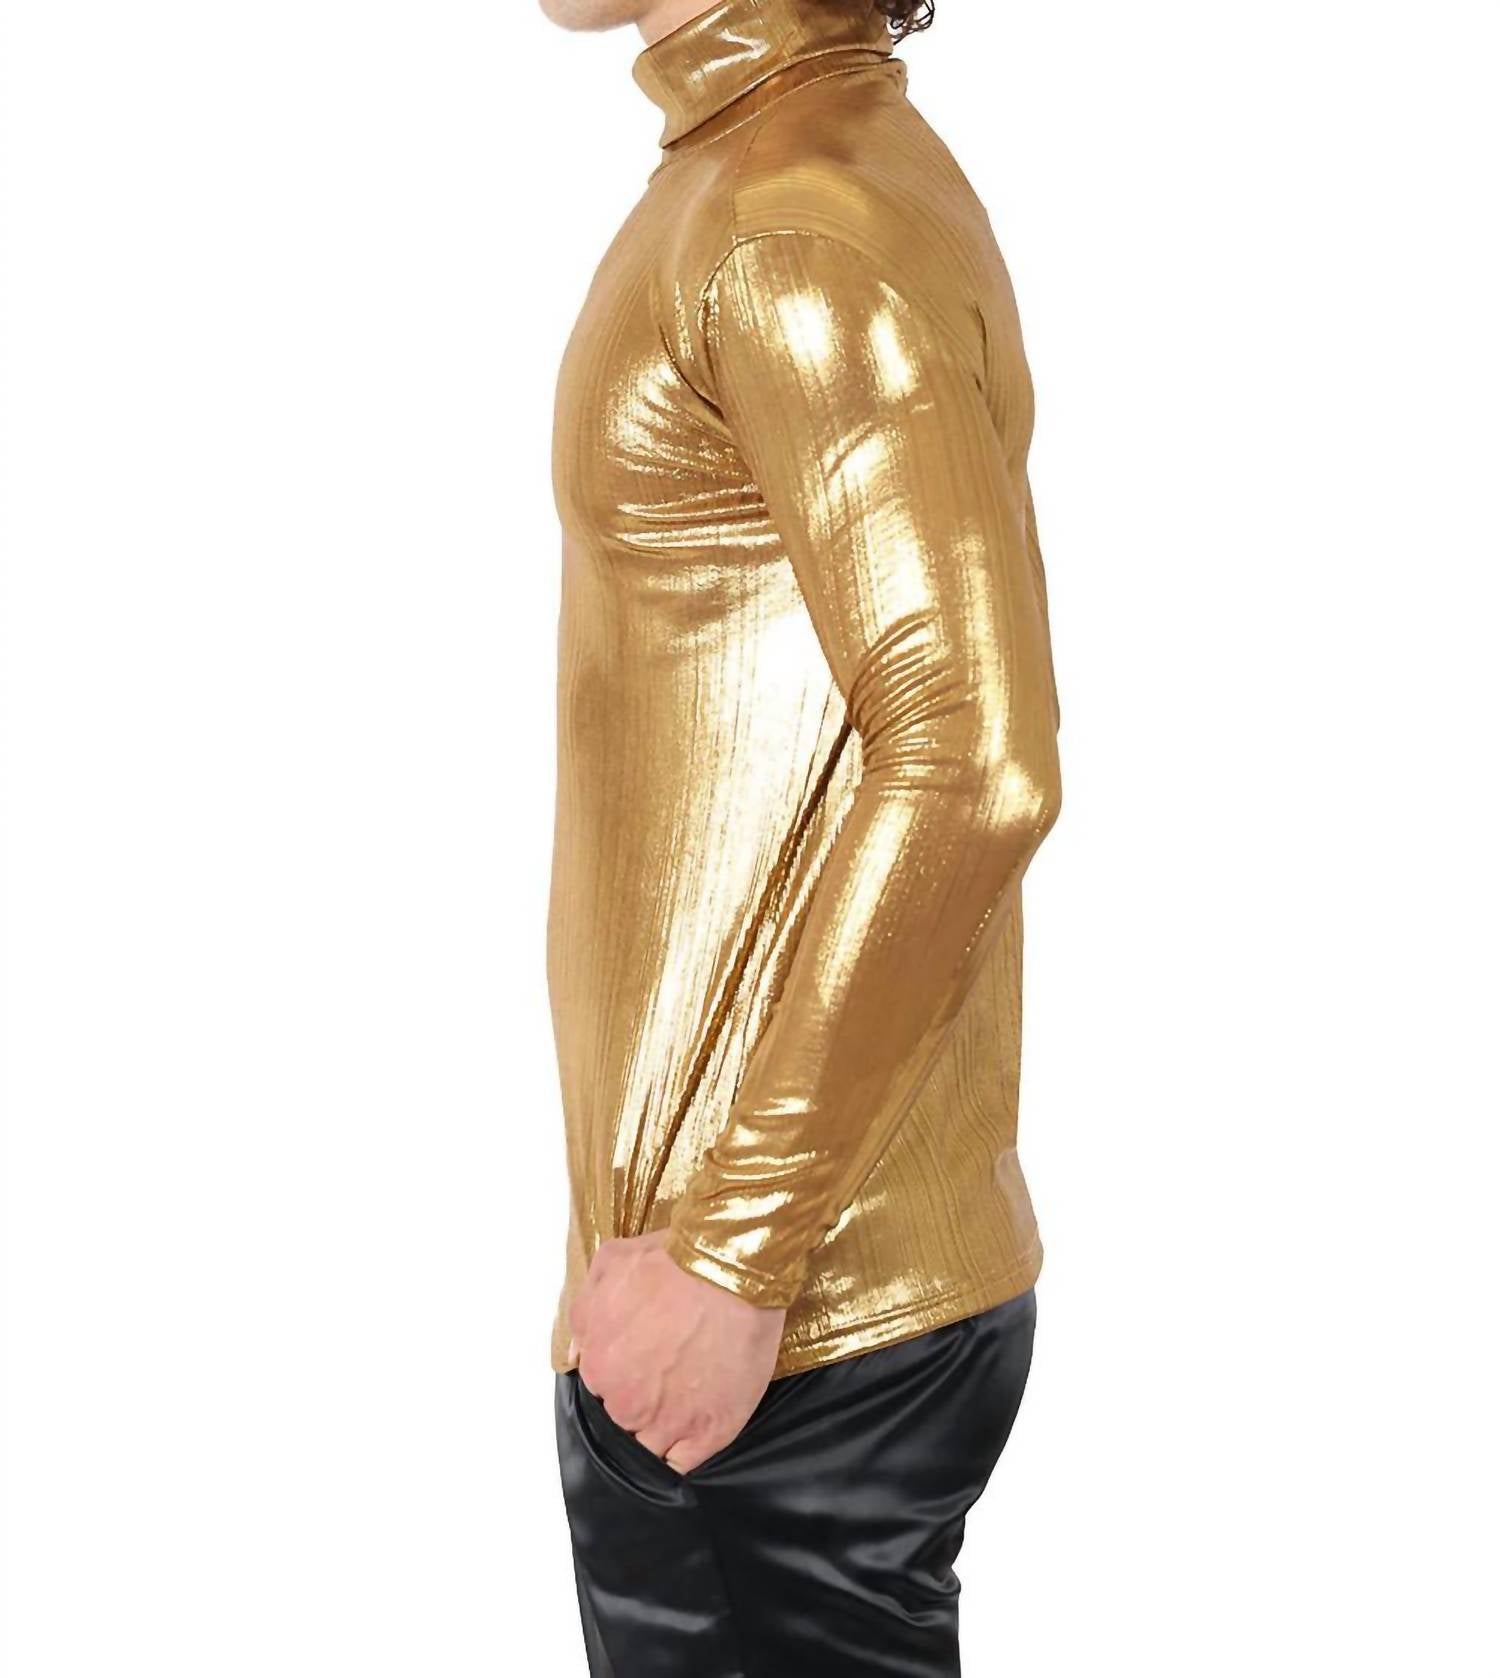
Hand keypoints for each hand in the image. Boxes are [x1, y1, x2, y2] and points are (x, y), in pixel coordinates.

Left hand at [568, 1228, 785, 1473]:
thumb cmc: (674, 1261)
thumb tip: (577, 1351)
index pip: (601, 1387)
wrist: (731, 1268)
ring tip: (686, 1398)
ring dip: (663, 1428)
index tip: (644, 1358)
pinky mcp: (710, 1433)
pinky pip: (683, 1464)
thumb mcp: (610, 1265)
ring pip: (651, 1446)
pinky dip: (686, 1451)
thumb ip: (584, 1312)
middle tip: (669, 1372)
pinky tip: (696, 1427)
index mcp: (599, 1366)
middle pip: (624, 1418)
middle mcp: (627, 1402)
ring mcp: (669, 1422)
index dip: (623, 1372)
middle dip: (641, 1400)